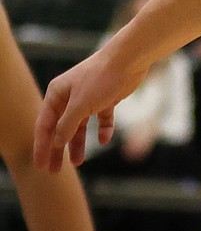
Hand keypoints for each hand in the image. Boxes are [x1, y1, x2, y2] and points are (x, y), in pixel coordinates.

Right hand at [34, 50, 146, 172]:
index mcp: (57, 94)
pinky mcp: (106, 98)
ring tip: (78, 162)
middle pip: (60, 128)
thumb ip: (66, 126)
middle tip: (55, 170)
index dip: (42, 146)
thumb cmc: (101, 78)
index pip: (44, 125)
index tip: (41, 165)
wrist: (129, 60)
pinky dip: (102, 130)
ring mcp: (88, 97)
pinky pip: (101, 119)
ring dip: (77, 143)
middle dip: (57, 149)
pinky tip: (103, 139)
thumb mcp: (80, 105)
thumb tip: (56, 143)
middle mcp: (70, 96)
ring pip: (79, 126)